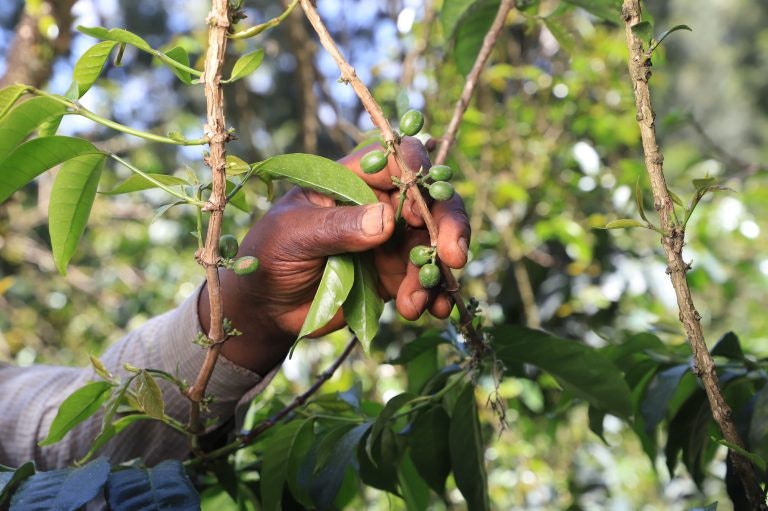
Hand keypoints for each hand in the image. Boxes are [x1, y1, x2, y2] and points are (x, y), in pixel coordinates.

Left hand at [199, 138, 469, 373]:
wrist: (266, 309)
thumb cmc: (268, 256)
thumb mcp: (293, 235)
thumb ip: (337, 227)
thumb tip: (387, 219)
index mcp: (351, 179)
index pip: (396, 159)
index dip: (417, 173)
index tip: (423, 204)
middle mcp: (377, 203)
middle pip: (429, 200)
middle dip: (448, 225)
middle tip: (453, 257)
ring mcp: (389, 240)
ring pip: (433, 244)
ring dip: (434, 272)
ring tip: (414, 303)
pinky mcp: (394, 274)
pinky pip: (427, 279)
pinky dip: (436, 294)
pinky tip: (434, 311)